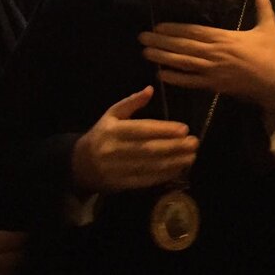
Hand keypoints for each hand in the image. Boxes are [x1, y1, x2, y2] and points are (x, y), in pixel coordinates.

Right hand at [71, 86, 197, 193]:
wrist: (80, 164)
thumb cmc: (102, 135)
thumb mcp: (111, 114)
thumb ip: (131, 102)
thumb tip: (150, 89)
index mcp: (113, 130)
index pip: (142, 129)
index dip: (164, 129)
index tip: (184, 129)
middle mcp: (114, 149)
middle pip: (149, 149)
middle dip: (174, 146)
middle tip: (194, 143)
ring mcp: (117, 169)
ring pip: (150, 166)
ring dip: (174, 162)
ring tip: (191, 156)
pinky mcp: (121, 185)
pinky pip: (146, 180)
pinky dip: (164, 175)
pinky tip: (178, 169)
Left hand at [139, 0, 274, 119]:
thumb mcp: (270, 27)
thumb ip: (263, 5)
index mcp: (226, 38)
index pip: (194, 32)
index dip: (174, 29)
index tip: (157, 26)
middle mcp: (216, 53)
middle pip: (183, 46)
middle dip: (161, 42)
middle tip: (141, 38)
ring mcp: (214, 71)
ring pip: (183, 63)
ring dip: (163, 58)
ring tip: (145, 53)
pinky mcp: (216, 86)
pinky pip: (192, 82)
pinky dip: (176, 79)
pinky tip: (161, 75)